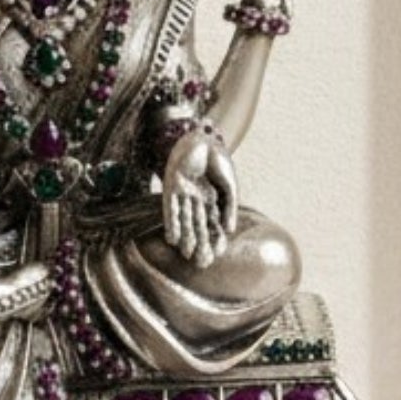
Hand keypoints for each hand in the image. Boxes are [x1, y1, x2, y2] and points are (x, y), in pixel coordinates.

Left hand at [162, 127, 238, 267]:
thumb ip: (229, 208)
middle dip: (200, 244)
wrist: (203, 137)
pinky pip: (171, 209)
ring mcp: (184, 194)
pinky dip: (172, 224)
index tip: (217, 254)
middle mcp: (197, 200)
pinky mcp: (170, 188)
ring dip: (186, 238)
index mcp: (212, 200)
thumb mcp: (229, 186)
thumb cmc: (218, 160)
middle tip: (201, 263)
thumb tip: (230, 231)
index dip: (215, 239)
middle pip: (198, 226)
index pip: (214, 224)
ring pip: (185, 220)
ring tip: (187, 254)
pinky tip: (172, 239)